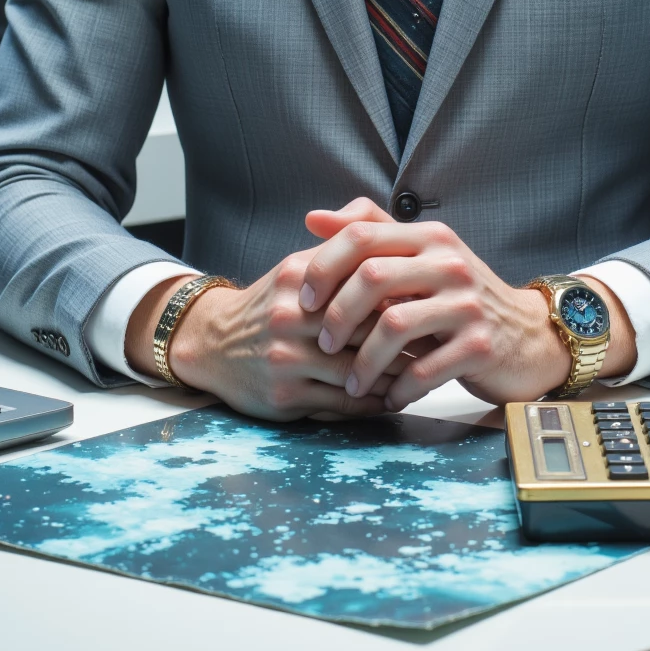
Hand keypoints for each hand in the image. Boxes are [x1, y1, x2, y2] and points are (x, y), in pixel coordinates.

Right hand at [123, 252, 402, 421]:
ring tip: (423, 372)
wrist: (212, 343)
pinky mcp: (284, 395)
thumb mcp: (300, 268)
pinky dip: (373, 401)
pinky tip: (392, 396)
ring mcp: (285, 357)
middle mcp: (291, 315)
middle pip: (366, 328)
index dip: (402, 295)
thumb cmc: (272, 304)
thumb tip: (403, 247)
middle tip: (437, 340)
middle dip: (406, 338)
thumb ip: (345, 253)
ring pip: (359, 370)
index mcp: (300, 276)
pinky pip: (343, 402)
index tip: (430, 303)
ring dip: (395, 375)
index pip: (366, 284)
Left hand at [300, 199, 636, 408]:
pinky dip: (398, 387)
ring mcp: (467, 304)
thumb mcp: (421, 257)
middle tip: (323, 344)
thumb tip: (312, 218)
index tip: (306, 299)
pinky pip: (425, 369)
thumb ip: (370, 234)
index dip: (325, 265)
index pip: (363, 234)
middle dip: (338, 315)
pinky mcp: (481, 345)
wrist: (528, 336)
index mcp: (428, 237)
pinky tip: (388, 397)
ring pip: (394, 325)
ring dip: (363, 361)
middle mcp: (448, 262)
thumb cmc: (458, 298)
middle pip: (372, 276)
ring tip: (352, 382)